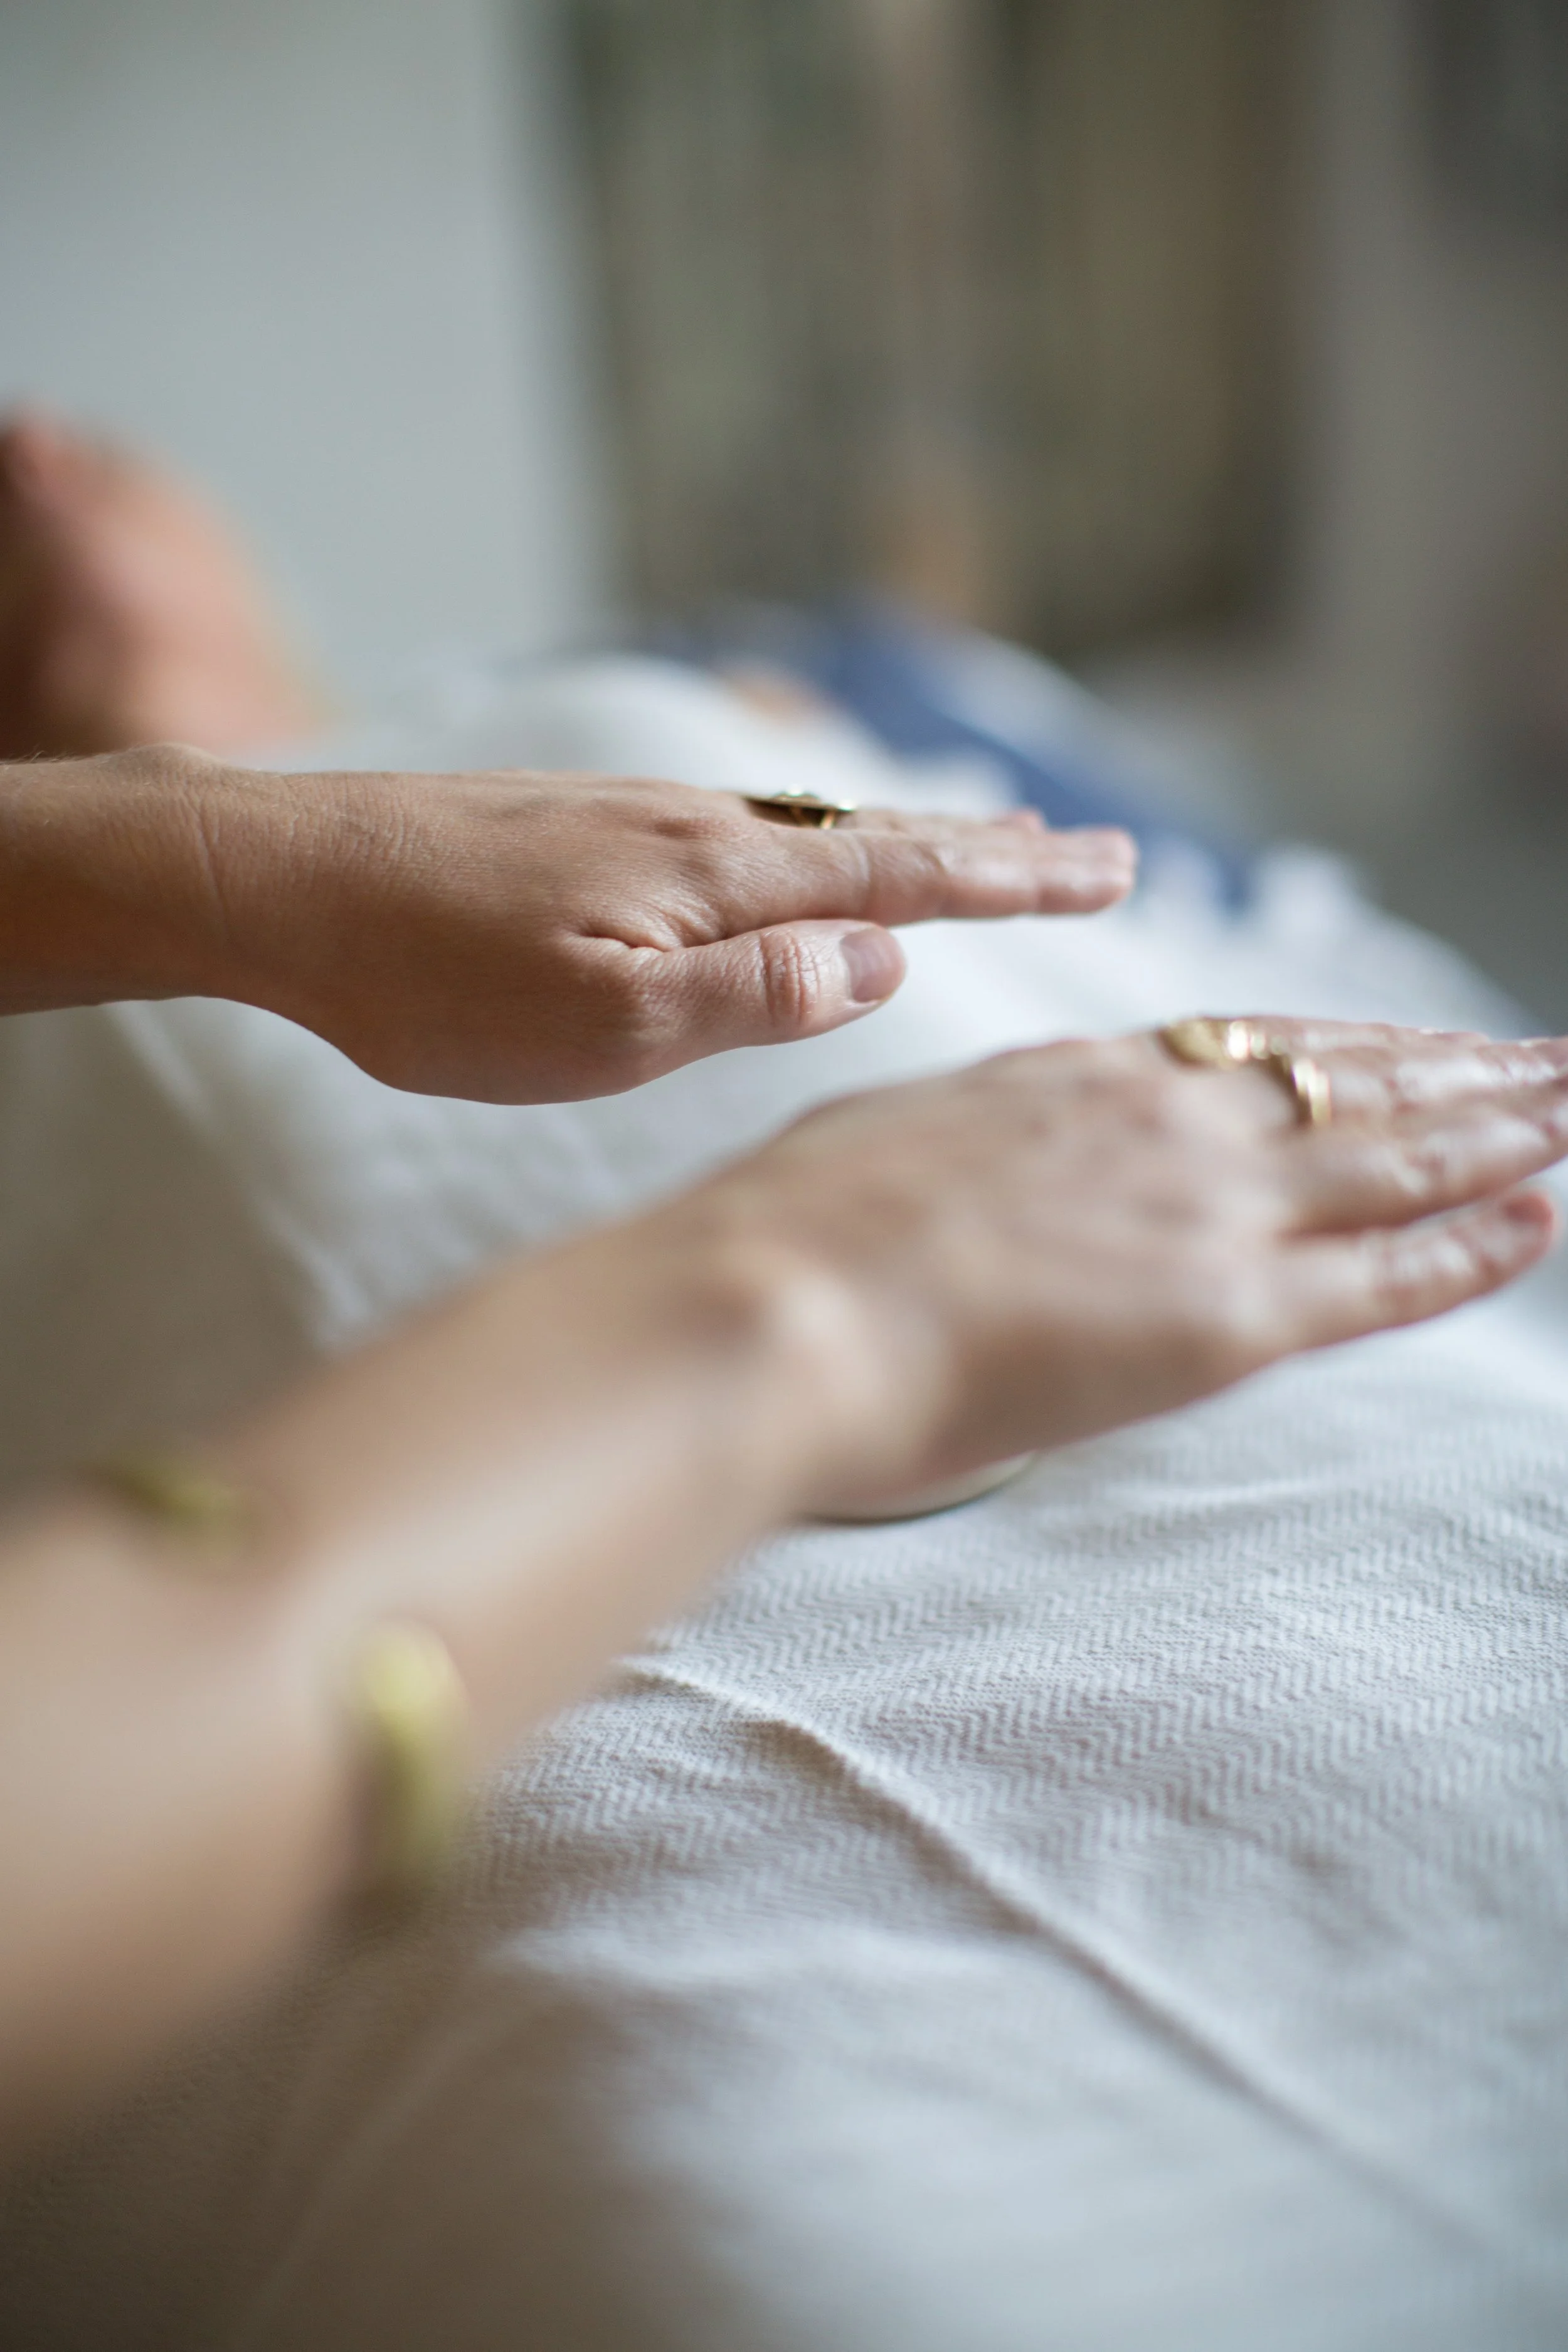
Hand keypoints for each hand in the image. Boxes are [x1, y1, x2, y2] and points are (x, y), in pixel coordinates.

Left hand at [215, 764, 1135, 1100]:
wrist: (279, 876)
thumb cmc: (427, 975)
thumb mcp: (600, 1027)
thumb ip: (754, 998)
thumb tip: (884, 963)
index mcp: (720, 878)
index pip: (908, 876)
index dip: (1018, 878)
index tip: (1114, 870)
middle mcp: (699, 827)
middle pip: (880, 835)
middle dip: (996, 849)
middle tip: (1095, 851)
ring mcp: (641, 818)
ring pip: (812, 830)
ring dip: (911, 843)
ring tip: (982, 847)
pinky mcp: (586, 826)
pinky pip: (744, 832)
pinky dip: (816, 845)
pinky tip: (802, 861)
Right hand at [692, 1021, 1567, 1510]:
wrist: (777, 1304)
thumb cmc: (788, 1243)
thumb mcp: (877, 1153)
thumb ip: (952, 1158)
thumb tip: (953, 1179)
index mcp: (1072, 1082)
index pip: (1241, 1049)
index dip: (1335, 1043)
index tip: (1394, 1039)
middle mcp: (1161, 1123)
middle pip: (1346, 1080)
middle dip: (1457, 1070)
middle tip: (1544, 1058)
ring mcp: (1206, 1210)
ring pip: (1398, 1155)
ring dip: (1504, 1132)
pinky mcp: (1231, 1314)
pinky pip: (1388, 1273)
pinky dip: (1475, 1246)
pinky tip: (1543, 1217)